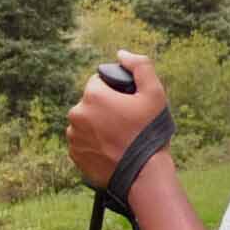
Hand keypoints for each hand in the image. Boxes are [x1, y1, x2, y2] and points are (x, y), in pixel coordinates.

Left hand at [65, 51, 168, 195]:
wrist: (143, 175)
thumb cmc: (150, 133)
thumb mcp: (155, 93)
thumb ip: (140, 66)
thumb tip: (121, 54)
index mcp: (93, 96)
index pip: (98, 82)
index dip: (115, 91)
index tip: (127, 104)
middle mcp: (77, 114)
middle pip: (90, 102)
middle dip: (105, 108)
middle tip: (126, 122)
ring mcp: (74, 137)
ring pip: (85, 122)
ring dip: (97, 125)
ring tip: (119, 138)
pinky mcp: (74, 155)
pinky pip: (83, 141)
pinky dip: (94, 143)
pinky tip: (111, 149)